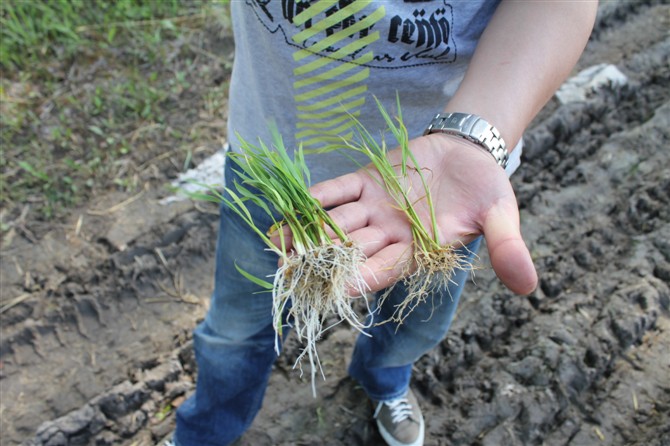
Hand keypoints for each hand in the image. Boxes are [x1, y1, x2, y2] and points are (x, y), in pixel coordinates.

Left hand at [310, 133, 537, 294]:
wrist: (470, 149)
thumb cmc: (486, 188)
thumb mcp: (501, 216)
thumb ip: (507, 247)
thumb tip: (529, 285)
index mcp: (418, 248)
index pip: (387, 267)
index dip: (364, 277)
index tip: (338, 289)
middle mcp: (390, 233)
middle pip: (353, 250)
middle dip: (322, 262)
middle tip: (289, 274)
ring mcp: (375, 207)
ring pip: (338, 224)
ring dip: (309, 234)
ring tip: (277, 246)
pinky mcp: (367, 181)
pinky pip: (337, 191)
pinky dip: (316, 199)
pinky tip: (290, 209)